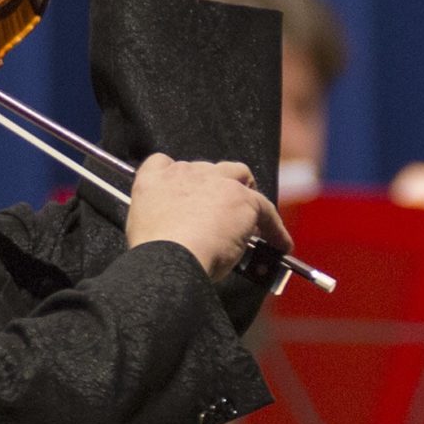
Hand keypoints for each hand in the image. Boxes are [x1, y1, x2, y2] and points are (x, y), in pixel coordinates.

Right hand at [125, 153, 288, 281]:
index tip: (184, 195)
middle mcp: (185, 173)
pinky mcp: (243, 199)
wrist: (170, 260)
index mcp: (154, 180)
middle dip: (215, 187)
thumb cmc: (153, 255)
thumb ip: (159, 220)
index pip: (164, 163)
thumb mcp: (143, 230)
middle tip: (220, 213)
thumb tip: (180, 234)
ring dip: (245, 193)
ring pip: (239, 175)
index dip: (178, 179)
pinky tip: (280, 244)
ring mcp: (217, 182)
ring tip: (252, 217)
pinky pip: (266, 209)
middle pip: (207, 168)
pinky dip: (275, 228)